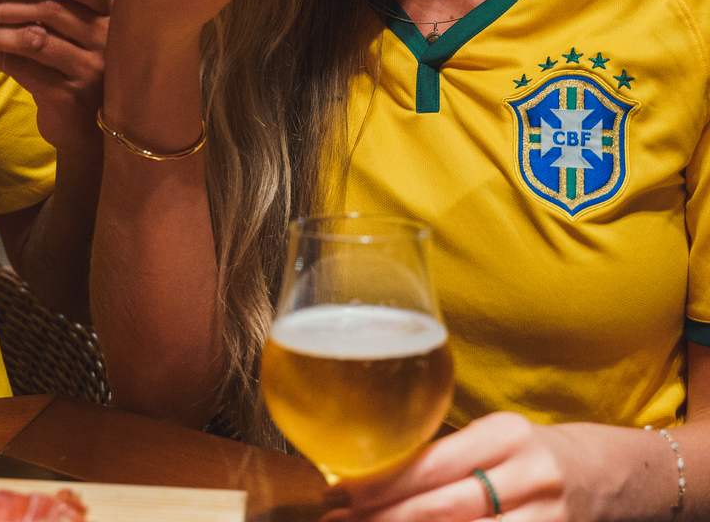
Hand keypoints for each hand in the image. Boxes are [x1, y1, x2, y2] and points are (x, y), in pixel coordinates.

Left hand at [0, 0, 110, 153]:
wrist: (83, 126)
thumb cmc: (68, 68)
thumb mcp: (64, 31)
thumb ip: (39, 3)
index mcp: (106, 11)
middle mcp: (105, 37)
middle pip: (48, 8)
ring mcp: (91, 68)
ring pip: (31, 37)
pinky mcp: (69, 95)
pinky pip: (20, 67)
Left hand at [327, 413, 592, 521]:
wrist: (606, 475)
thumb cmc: (527, 454)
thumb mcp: (491, 439)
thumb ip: (444, 456)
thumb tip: (370, 478)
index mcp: (505, 435)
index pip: (433, 464)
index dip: (383, 484)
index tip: (341, 494)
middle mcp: (529, 474)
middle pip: (443, 508)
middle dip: (385, 518)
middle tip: (340, 521)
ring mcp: (546, 516)